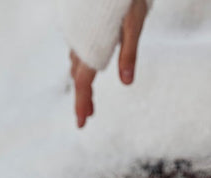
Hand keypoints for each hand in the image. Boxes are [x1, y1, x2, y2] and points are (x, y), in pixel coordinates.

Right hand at [69, 0, 148, 127]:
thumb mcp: (134, 21)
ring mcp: (77, 28)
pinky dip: (82, 61)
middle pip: (79, 74)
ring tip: (90, 99)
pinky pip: (78, 46)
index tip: (82, 124)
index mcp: (92, 42)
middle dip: (84, 96)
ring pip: (77, 60)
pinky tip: (88, 64)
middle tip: (88, 116)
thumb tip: (126, 82)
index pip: (84, 81)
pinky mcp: (79, 20)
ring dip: (83, 80)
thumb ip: (129, 51)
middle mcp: (79, 37)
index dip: (82, 104)